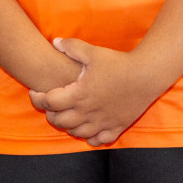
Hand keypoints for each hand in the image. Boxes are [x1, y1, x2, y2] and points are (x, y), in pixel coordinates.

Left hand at [27, 39, 163, 146]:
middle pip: (59, 121)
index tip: (35, 92)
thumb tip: (54, 42)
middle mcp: (88, 112)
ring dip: (67, 126)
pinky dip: (89, 137)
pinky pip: (98, 140)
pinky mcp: (117, 127)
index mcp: (79, 94)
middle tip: (50, 105)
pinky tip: (88, 128)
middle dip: (50, 114)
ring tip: (67, 115)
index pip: (49, 103)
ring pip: (77, 133)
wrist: (147, 75)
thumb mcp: (92, 52)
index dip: (37, 98)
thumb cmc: (119, 63)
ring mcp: (102, 122)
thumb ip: (71, 47)